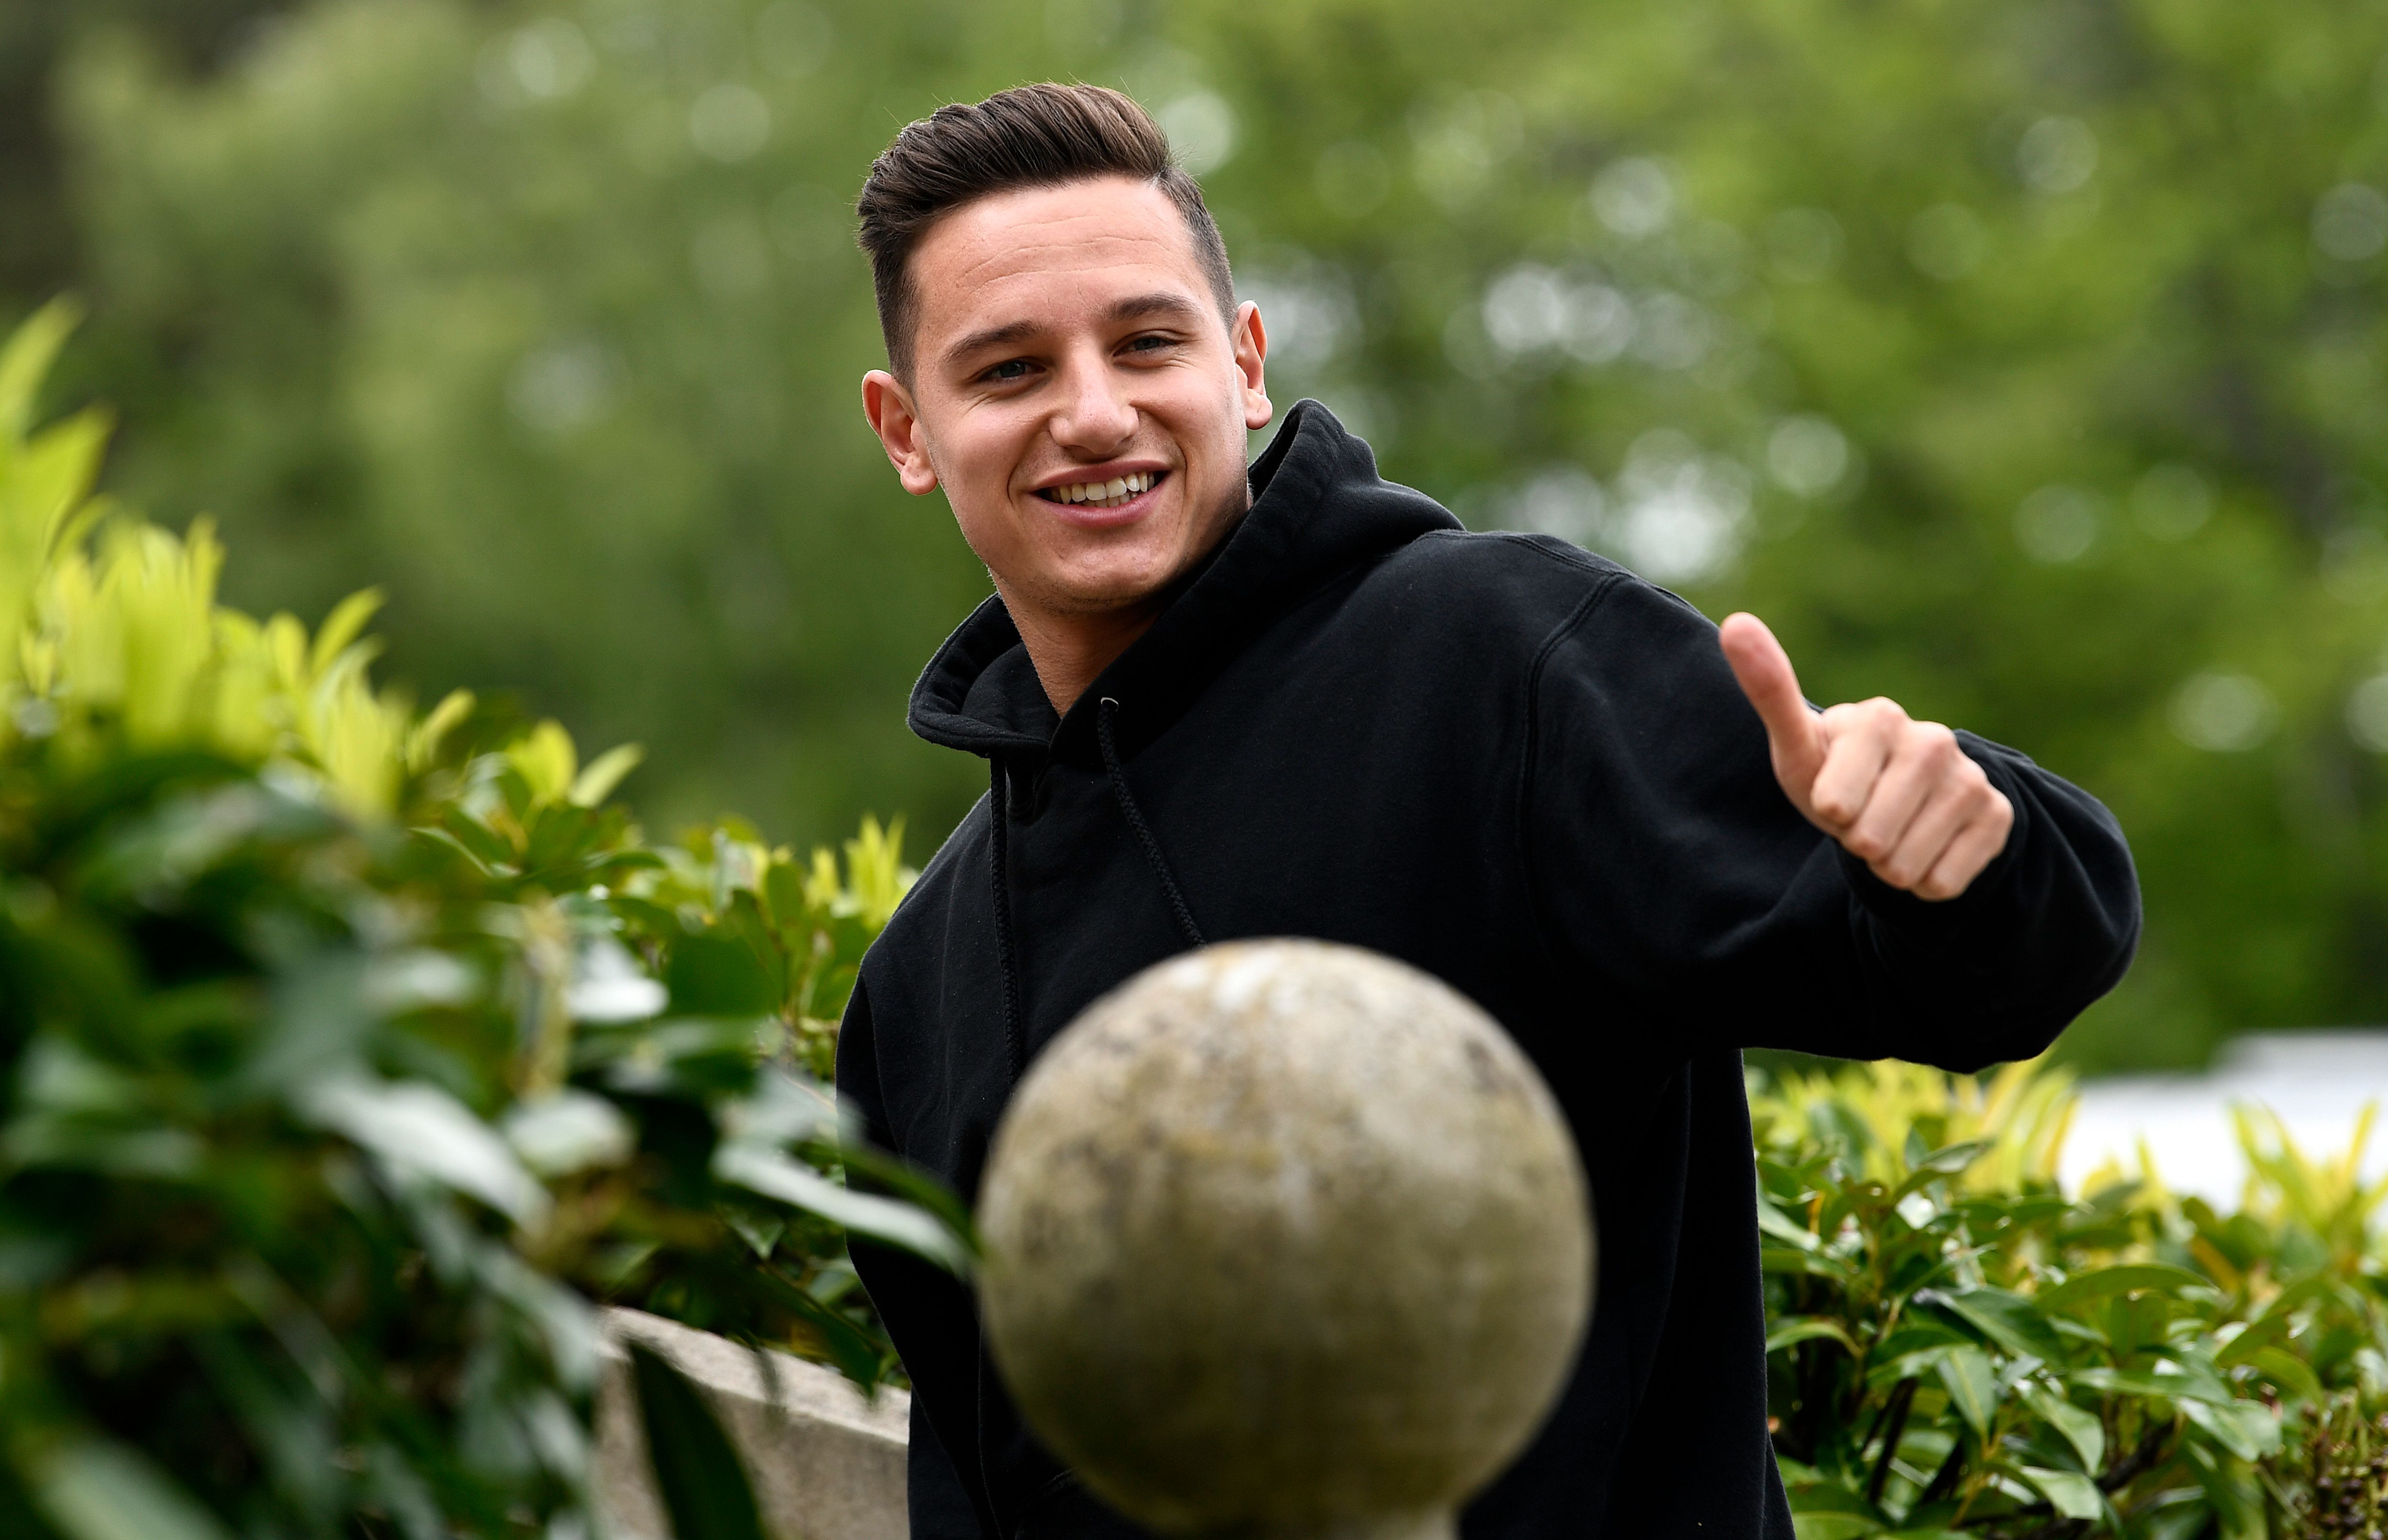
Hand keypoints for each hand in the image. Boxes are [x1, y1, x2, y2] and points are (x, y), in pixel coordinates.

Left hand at [1719, 613, 2012, 900]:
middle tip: (1863, 819)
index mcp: (1878, 718)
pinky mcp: (1996, 816)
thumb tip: (1736, 622)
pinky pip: (1943, 883)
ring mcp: (1970, 778)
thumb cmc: (1834, 774)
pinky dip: (1923, 883)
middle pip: (1872, 839)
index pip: (1835, 804)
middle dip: (1858, 843)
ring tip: (1891, 833)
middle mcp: (1933, 741)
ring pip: (1907, 865)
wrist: (1895, 804)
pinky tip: (1923, 850)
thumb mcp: (1797, 745)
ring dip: (1889, 865)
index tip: (1834, 796)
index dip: (1829, 812)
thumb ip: (1769, 690)